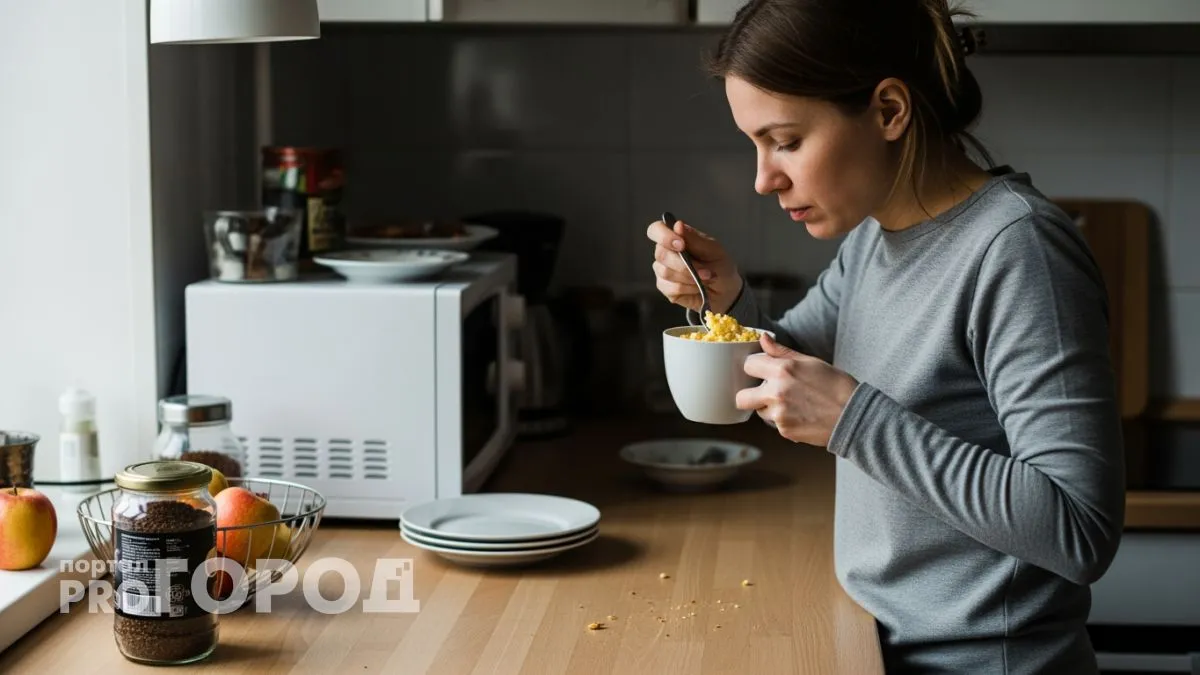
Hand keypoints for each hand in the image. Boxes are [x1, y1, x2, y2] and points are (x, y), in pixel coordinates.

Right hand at [646, 216, 741, 313]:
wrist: (726, 290)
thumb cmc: (720, 265)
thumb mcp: (713, 250)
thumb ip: (694, 239)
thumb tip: (677, 225)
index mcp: (676, 237)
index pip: (656, 230)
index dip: (664, 236)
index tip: (681, 245)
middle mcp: (666, 252)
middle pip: (661, 254)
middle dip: (685, 265)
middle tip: (706, 271)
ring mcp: (663, 270)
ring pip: (666, 272)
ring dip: (690, 277)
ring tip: (707, 278)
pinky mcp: (665, 288)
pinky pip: (671, 288)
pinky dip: (689, 288)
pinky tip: (698, 287)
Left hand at [735, 333, 859, 446]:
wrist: (854, 416)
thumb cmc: (836, 386)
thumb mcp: (810, 362)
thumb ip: (782, 352)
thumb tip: (763, 338)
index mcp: (782, 371)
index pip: (748, 365)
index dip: (755, 367)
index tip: (762, 369)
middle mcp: (776, 393)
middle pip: (741, 397)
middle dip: (750, 394)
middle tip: (764, 392)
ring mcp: (779, 415)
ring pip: (759, 412)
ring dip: (769, 407)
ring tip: (793, 403)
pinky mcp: (785, 431)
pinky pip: (775, 424)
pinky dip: (784, 420)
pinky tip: (801, 414)